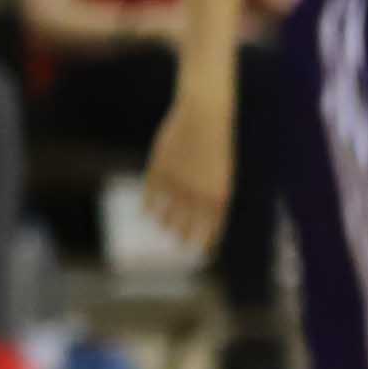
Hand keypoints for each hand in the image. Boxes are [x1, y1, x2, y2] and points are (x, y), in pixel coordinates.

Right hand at [141, 85, 236, 248]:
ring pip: (165, 217)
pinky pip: (150, 198)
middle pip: (184, 229)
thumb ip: (210, 197)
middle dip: (181, 236)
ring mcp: (176, 185)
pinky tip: (147, 211)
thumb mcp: (220, 174)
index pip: (210, 233)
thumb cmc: (216, 145)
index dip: (203, 244)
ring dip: (164, 223)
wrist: (205, 117)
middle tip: (178, 240)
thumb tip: (198, 220)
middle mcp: (197, 196)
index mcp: (218, 199)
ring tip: (163, 226)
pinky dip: (148, 207)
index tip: (198, 251)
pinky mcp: (159, 172)